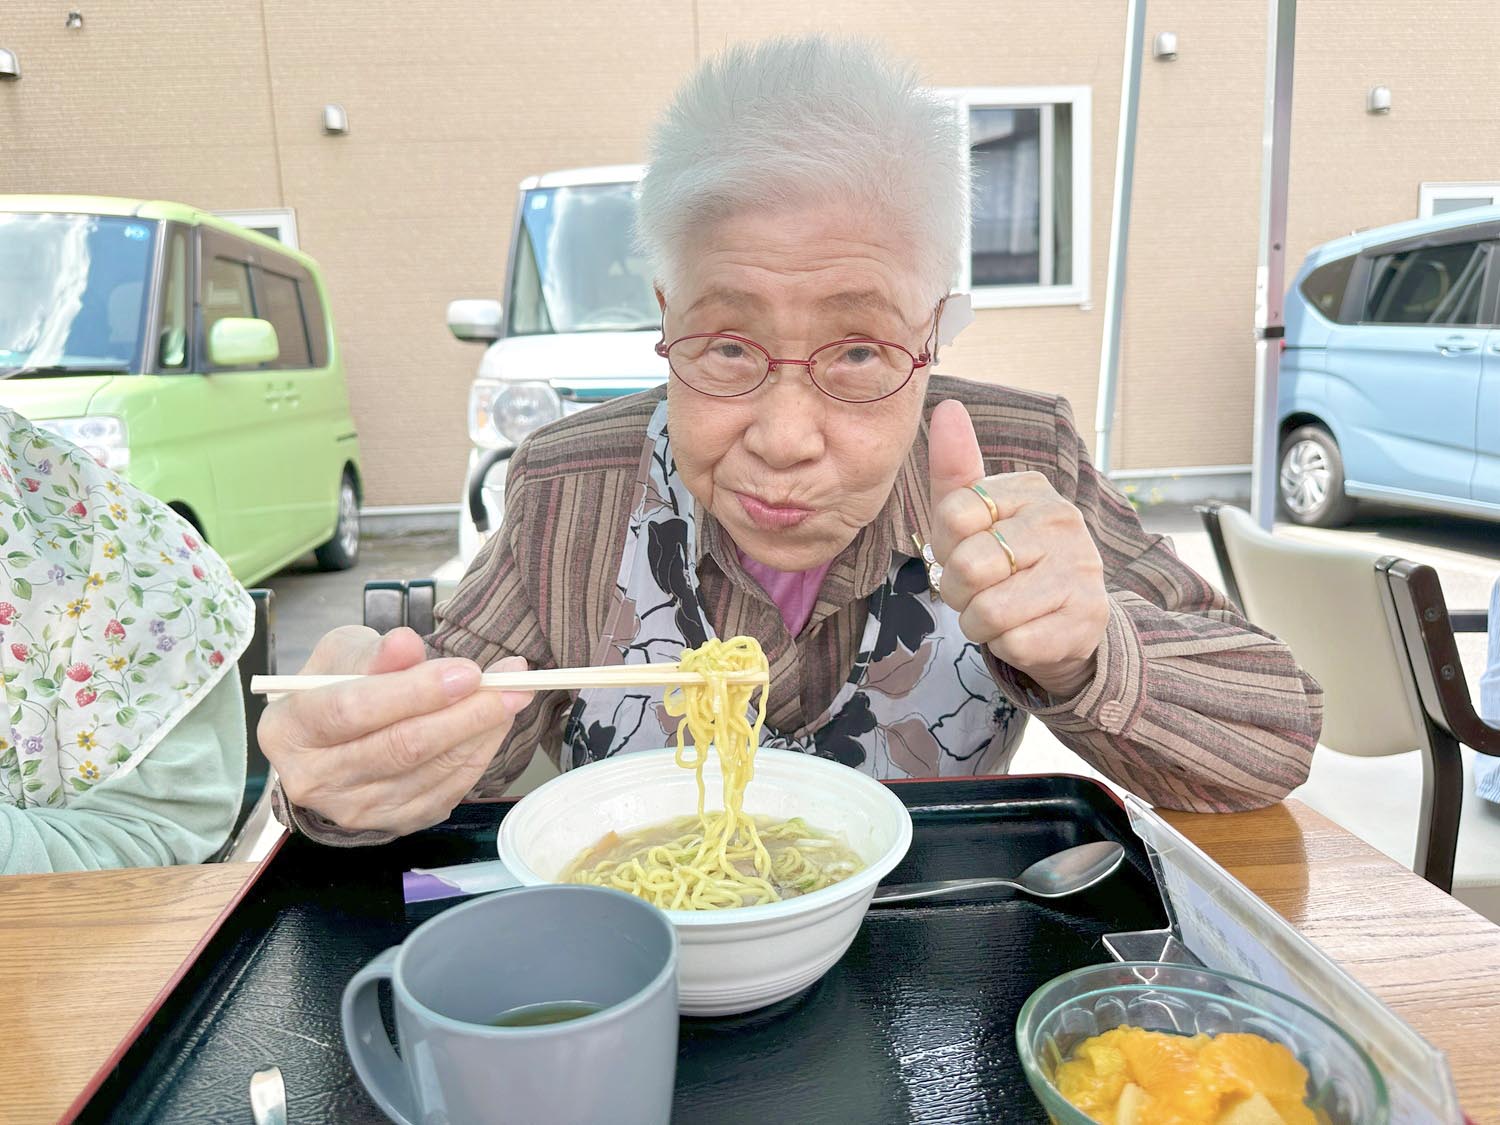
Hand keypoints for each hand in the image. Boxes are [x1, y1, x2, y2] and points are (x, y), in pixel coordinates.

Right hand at [258, 626, 532, 835]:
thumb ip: (376, 652)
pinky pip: (446, 791)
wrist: (331, 740)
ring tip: (511, 695)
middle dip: (464, 712)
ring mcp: (353, 810)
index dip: (415, 691)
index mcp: (290, 729)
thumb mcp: (344, 654)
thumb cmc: (336, 687)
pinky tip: (494, 726)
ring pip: (430, 771)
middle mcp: (314, 780)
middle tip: (509, 683)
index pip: (352, 711)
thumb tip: (407, 644)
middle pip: (399, 748)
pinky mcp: (391, 824)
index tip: (468, 671)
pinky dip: (478, 756)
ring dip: (481, 732)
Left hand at [927, 399, 1109, 697]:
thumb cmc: (1005, 564)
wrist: (1063, 623)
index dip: (945, 547)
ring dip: (979, 624)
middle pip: (968, 566)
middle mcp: (1063, 521)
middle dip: (958, 592)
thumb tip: (948, 406)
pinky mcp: (1087, 620)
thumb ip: (956, 468)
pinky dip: (1006, 647)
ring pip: (988, 611)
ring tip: (1001, 613)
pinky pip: (1014, 644)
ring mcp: (1081, 571)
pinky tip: (1025, 632)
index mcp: (1032, 490)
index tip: (966, 552)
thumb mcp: (973, 517)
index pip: (953, 515)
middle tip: (981, 591)